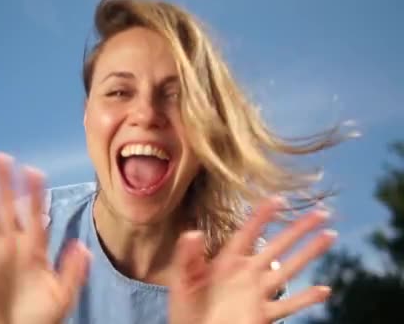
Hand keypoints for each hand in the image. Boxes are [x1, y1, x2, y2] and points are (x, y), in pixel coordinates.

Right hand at [0, 152, 90, 323]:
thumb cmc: (41, 317)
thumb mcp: (62, 296)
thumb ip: (72, 272)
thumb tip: (81, 246)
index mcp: (35, 248)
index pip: (34, 214)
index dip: (34, 193)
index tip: (33, 170)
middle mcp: (12, 244)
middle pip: (7, 207)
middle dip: (5, 182)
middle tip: (1, 156)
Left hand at [168, 197, 335, 323]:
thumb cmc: (185, 309)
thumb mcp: (181, 279)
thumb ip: (187, 256)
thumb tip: (193, 232)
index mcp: (226, 262)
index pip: (247, 233)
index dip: (262, 216)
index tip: (278, 199)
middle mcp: (246, 274)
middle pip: (278, 246)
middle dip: (299, 229)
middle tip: (321, 212)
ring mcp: (256, 294)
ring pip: (289, 270)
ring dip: (310, 253)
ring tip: (330, 236)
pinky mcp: (261, 315)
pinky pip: (287, 306)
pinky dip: (306, 298)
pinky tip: (324, 290)